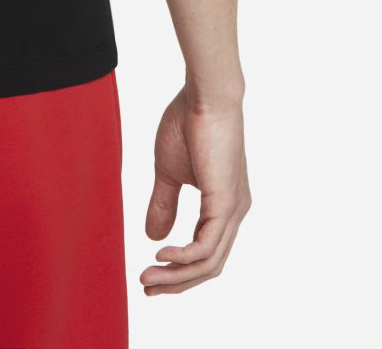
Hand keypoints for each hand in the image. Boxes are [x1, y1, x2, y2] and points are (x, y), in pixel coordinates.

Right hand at [140, 84, 250, 294]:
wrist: (205, 95)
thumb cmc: (188, 123)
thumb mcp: (169, 171)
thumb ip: (163, 203)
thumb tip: (153, 237)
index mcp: (223, 205)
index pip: (206, 253)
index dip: (179, 270)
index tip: (150, 276)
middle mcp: (234, 213)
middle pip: (209, 266)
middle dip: (177, 282)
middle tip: (147, 287)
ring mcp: (233, 210)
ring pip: (208, 262)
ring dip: (176, 276)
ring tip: (147, 276)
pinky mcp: (225, 203)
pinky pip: (206, 246)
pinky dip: (182, 257)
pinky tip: (160, 254)